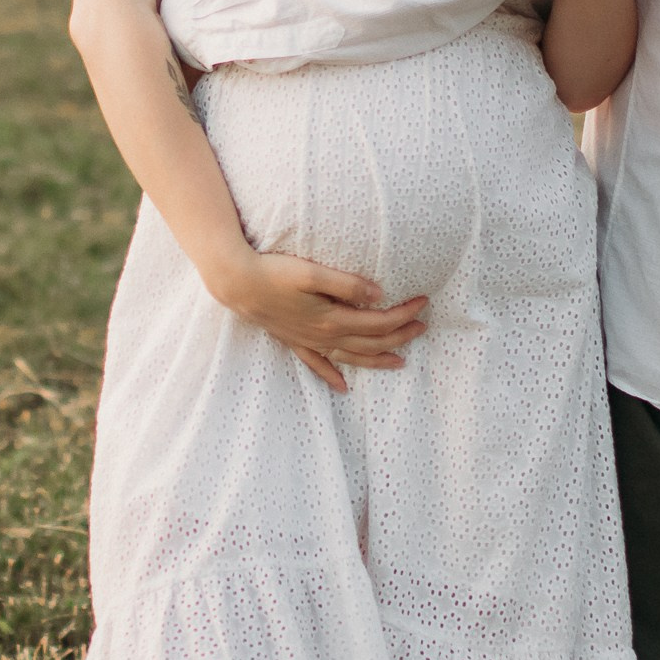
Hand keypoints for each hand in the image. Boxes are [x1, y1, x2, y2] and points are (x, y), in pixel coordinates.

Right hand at [210, 247, 427, 390]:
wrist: (236, 283)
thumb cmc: (272, 272)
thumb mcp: (311, 272)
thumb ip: (346, 284)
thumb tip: (379, 296)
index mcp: (332, 319)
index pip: (378, 322)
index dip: (403, 314)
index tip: (423, 303)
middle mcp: (323, 336)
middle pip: (370, 342)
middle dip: (400, 337)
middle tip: (422, 327)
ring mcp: (307, 341)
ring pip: (350, 357)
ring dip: (377, 360)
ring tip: (400, 362)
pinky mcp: (293, 341)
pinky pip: (317, 365)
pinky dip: (331, 376)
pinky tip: (342, 386)